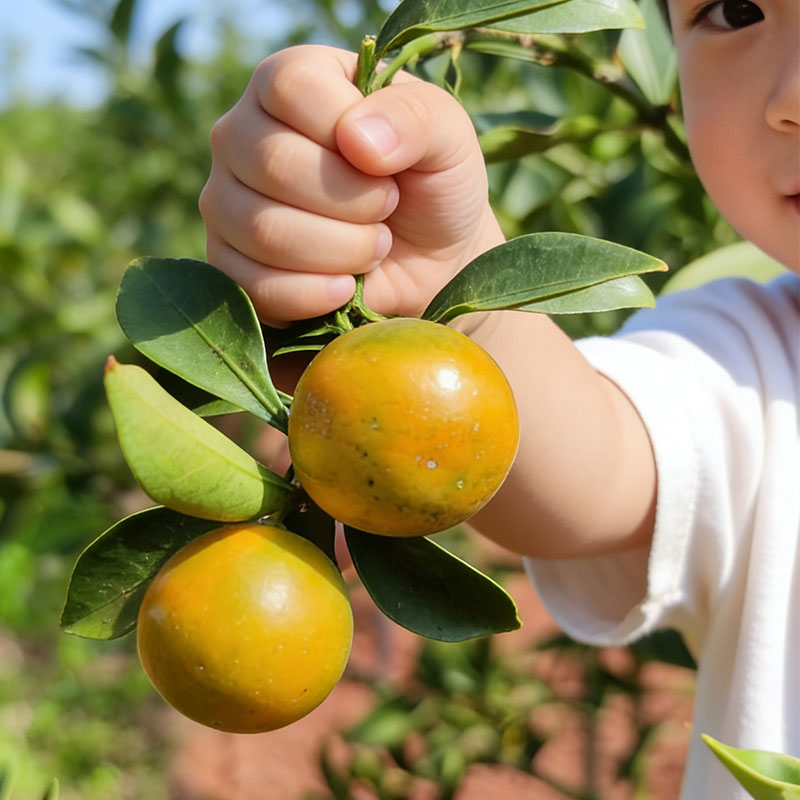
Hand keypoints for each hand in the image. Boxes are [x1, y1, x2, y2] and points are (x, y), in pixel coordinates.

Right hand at [199, 45, 504, 325]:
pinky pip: (253, 286)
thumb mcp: (447, 135)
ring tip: (374, 247)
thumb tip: (357, 141)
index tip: (386, 163)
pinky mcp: (228, 265)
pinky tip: (346, 288)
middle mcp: (243, 135)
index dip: (345, 132)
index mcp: (289, 82)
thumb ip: (416, 117)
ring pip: (262, 229)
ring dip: (338, 251)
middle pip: (271, 163)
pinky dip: (312, 295)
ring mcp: (226, 202)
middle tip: (387, 209)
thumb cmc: (432, 183)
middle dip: (351, 201)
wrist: (430, 260)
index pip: (290, 88)